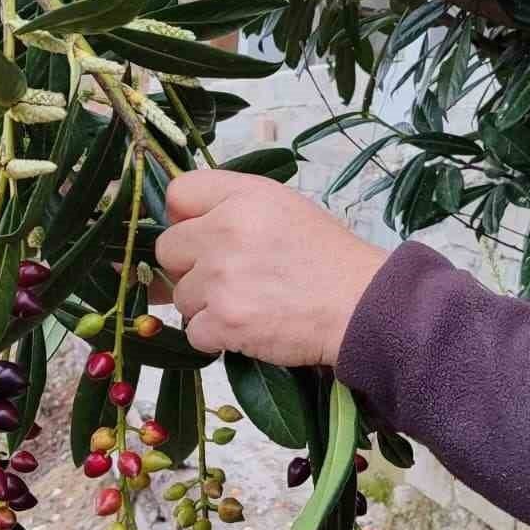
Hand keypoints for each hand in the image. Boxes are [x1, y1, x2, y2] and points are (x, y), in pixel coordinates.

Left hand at [154, 169, 387, 367]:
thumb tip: (180, 227)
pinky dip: (217, 336)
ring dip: (207, 305)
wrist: (360, 306)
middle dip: (191, 267)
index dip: (186, 218)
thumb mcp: (284, 208)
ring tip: (250, 302)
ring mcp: (221, 278)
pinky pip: (194, 331)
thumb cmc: (327, 259)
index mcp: (242, 197)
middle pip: (168, 249)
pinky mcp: (224, 320)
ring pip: (181, 296)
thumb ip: (232, 206)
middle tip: (229, 277)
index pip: (178, 194)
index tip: (202, 235)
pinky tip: (249, 326)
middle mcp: (226, 231)